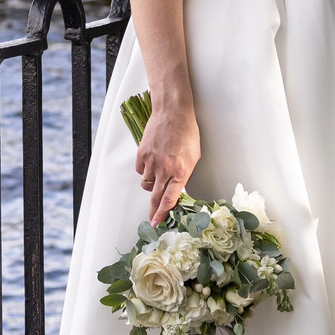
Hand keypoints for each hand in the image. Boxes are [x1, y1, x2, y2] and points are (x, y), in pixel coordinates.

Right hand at [133, 100, 199, 220]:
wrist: (172, 112)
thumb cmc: (186, 132)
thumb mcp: (194, 157)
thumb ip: (186, 175)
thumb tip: (180, 189)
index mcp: (180, 172)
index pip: (170, 199)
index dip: (163, 213)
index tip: (157, 223)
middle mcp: (165, 169)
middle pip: (155, 197)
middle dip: (153, 210)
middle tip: (152, 219)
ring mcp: (151, 162)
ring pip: (146, 184)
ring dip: (152, 184)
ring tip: (159, 173)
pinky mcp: (142, 154)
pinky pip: (140, 170)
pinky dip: (145, 169)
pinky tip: (152, 160)